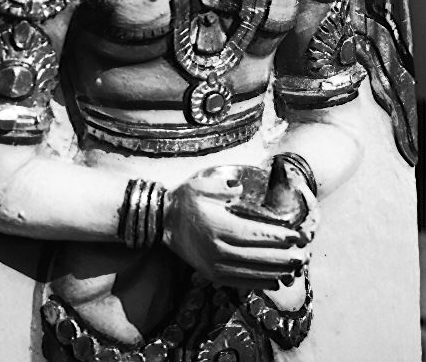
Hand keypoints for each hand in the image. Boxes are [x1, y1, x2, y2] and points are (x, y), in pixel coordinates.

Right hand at [162, 173, 310, 289]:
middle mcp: (216, 250)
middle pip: (256, 257)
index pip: (253, 235)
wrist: (163, 222)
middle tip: (303, 254)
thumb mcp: (202, 185)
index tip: (296, 236)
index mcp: (217, 227)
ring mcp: (213, 266)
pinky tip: (275, 279)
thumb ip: (223, 187)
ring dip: (276, 271)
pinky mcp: (212, 275)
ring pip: (251, 272)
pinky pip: (240, 282)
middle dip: (283, 256)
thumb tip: (240, 189)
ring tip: (295, 267)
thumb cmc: (186, 200)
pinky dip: (259, 282)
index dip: (277, 237)